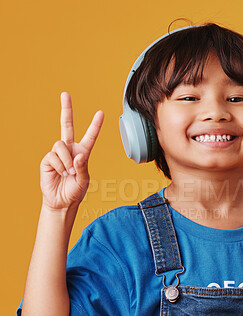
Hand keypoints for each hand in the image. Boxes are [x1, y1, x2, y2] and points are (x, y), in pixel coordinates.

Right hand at [40, 92, 103, 210]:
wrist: (61, 202)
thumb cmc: (75, 191)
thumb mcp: (84, 181)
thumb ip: (82, 168)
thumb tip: (77, 156)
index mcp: (82, 153)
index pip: (90, 136)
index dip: (95, 125)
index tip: (101, 113)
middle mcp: (70, 150)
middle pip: (66, 126)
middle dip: (66, 110)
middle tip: (65, 94)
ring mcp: (58, 154)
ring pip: (60, 145)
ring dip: (66, 160)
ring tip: (69, 172)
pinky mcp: (48, 160)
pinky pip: (53, 156)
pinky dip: (59, 166)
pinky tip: (61, 173)